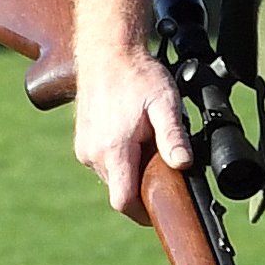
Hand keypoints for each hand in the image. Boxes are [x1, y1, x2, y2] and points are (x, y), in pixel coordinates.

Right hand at [72, 40, 193, 219]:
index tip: (159, 210)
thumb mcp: (164, 103)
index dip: (142, 213)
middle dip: (141, 186)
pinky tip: (132, 137)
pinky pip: (102, 162)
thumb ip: (173, 136)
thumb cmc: (137, 75)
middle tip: (162, 166)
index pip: (123, 201)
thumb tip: (183, 165)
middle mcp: (92, 153)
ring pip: (111, 176)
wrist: (107, 51)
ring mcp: (84, 148)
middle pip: (119, 190)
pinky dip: (118, 158)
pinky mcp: (81, 141)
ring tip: (146, 144)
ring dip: (130, 170)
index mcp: (113, 149)